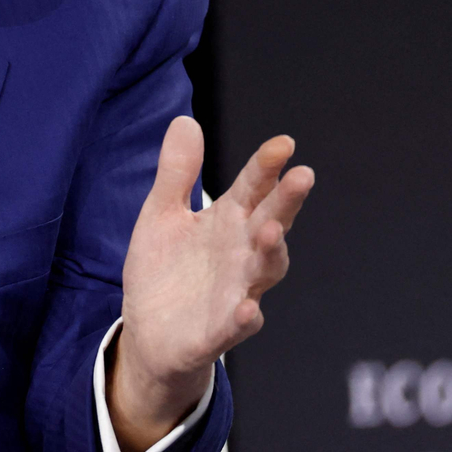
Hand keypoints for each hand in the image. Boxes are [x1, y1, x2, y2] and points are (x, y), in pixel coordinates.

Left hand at [109, 116, 312, 451]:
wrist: (149, 331)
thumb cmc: (165, 269)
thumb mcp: (161, 214)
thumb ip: (177, 173)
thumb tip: (186, 120)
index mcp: (228, 221)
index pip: (253, 188)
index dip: (267, 166)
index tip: (283, 143)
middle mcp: (241, 253)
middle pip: (271, 222)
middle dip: (286, 202)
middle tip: (302, 175)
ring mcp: (236, 290)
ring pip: (265, 270)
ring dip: (271, 251)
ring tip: (269, 232)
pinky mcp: (221, 329)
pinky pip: (239, 324)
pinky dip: (245, 317)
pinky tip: (247, 308)